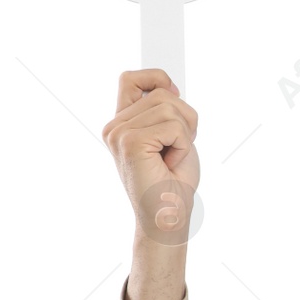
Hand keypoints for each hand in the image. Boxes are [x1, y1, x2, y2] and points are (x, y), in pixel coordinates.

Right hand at [102, 69, 199, 240]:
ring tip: (173, 158)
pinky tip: (170, 164)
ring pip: (170, 107)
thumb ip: (164, 111)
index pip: (131, 79)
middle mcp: (114, 127)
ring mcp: (119, 134)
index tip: (174, 97)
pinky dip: (184, 145)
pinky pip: (174, 126)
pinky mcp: (130, 143)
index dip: (156, 79)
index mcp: (120, 124)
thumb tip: (169, 88)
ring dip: (186, 134)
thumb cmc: (171, 183)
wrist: (166, 220)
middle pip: (162, 93)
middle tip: (176, 149)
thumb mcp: (171, 137)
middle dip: (185, 119)